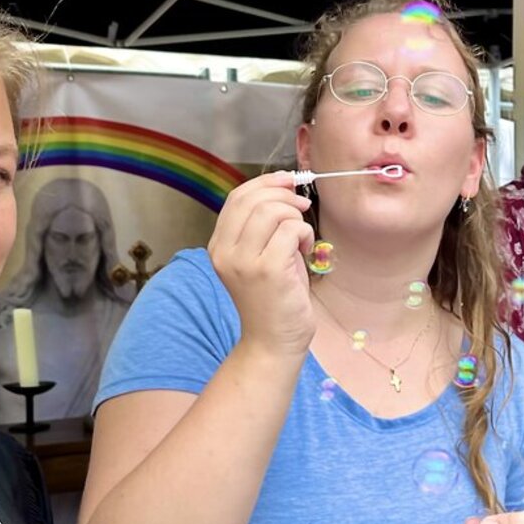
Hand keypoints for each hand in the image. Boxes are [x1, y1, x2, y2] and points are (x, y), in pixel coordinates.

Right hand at [206, 173, 315, 358]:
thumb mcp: (259, 257)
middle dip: (284, 194)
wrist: (273, 342)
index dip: (265, 182)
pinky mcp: (267, 270)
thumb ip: (262, 225)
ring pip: (272, 210)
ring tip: (301, 236)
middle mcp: (225, 252)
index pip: (236, 198)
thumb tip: (283, 187)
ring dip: (295, 216)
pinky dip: (304, 233)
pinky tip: (305, 250)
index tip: (289, 180)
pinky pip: (290, 229)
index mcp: (219, 246)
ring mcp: (244, 261)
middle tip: (301, 207)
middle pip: (253, 199)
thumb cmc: (274, 299)